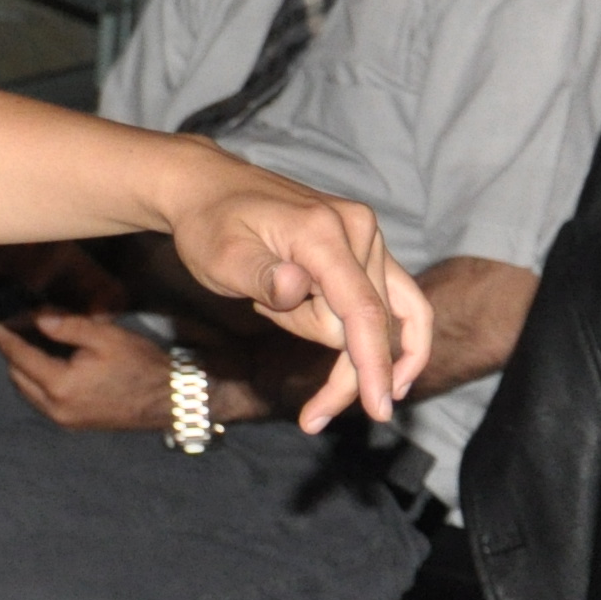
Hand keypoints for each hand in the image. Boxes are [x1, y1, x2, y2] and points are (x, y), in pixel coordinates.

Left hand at [0, 310, 181, 430]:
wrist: (169, 400)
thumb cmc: (140, 365)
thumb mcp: (106, 337)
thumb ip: (68, 327)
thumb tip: (38, 318)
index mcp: (61, 386)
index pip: (19, 358)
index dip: (6, 337)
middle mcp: (56, 409)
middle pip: (17, 376)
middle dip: (14, 351)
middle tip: (21, 327)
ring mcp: (65, 420)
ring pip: (28, 390)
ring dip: (25, 367)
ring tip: (33, 342)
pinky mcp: (74, 424)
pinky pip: (42, 400)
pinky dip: (38, 381)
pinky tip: (50, 363)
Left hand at [159, 150, 427, 428]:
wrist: (208, 189)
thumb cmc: (209, 225)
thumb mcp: (219, 257)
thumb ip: (260, 277)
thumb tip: (296, 289)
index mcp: (324, 231)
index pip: (363, 310)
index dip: (372, 364)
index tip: (378, 409)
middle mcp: (360, 230)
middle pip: (371, 324)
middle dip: (338, 363)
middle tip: (290, 374)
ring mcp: (369, 237)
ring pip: (378, 319)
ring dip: (327, 332)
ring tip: (271, 305)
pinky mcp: (368, 249)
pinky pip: (392, 304)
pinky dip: (382, 336)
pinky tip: (391, 375)